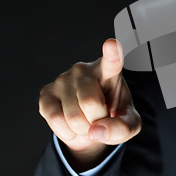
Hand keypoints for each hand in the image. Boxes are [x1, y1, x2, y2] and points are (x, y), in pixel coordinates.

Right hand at [38, 39, 141, 171]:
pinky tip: (71, 124)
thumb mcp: (129, 125)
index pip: (112, 61)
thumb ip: (122, 128)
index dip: (112, 53)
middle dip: (97, 121)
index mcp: (110, 71)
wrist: (91, 124)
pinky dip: (67, 132)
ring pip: (73, 116)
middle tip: (100, 117)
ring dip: (83, 129)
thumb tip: (97, 131)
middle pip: (90, 103)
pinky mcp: (46, 92)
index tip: (111, 44)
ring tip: (86, 120)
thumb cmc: (113, 117)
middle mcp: (84, 69)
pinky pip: (56, 120)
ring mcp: (63, 78)